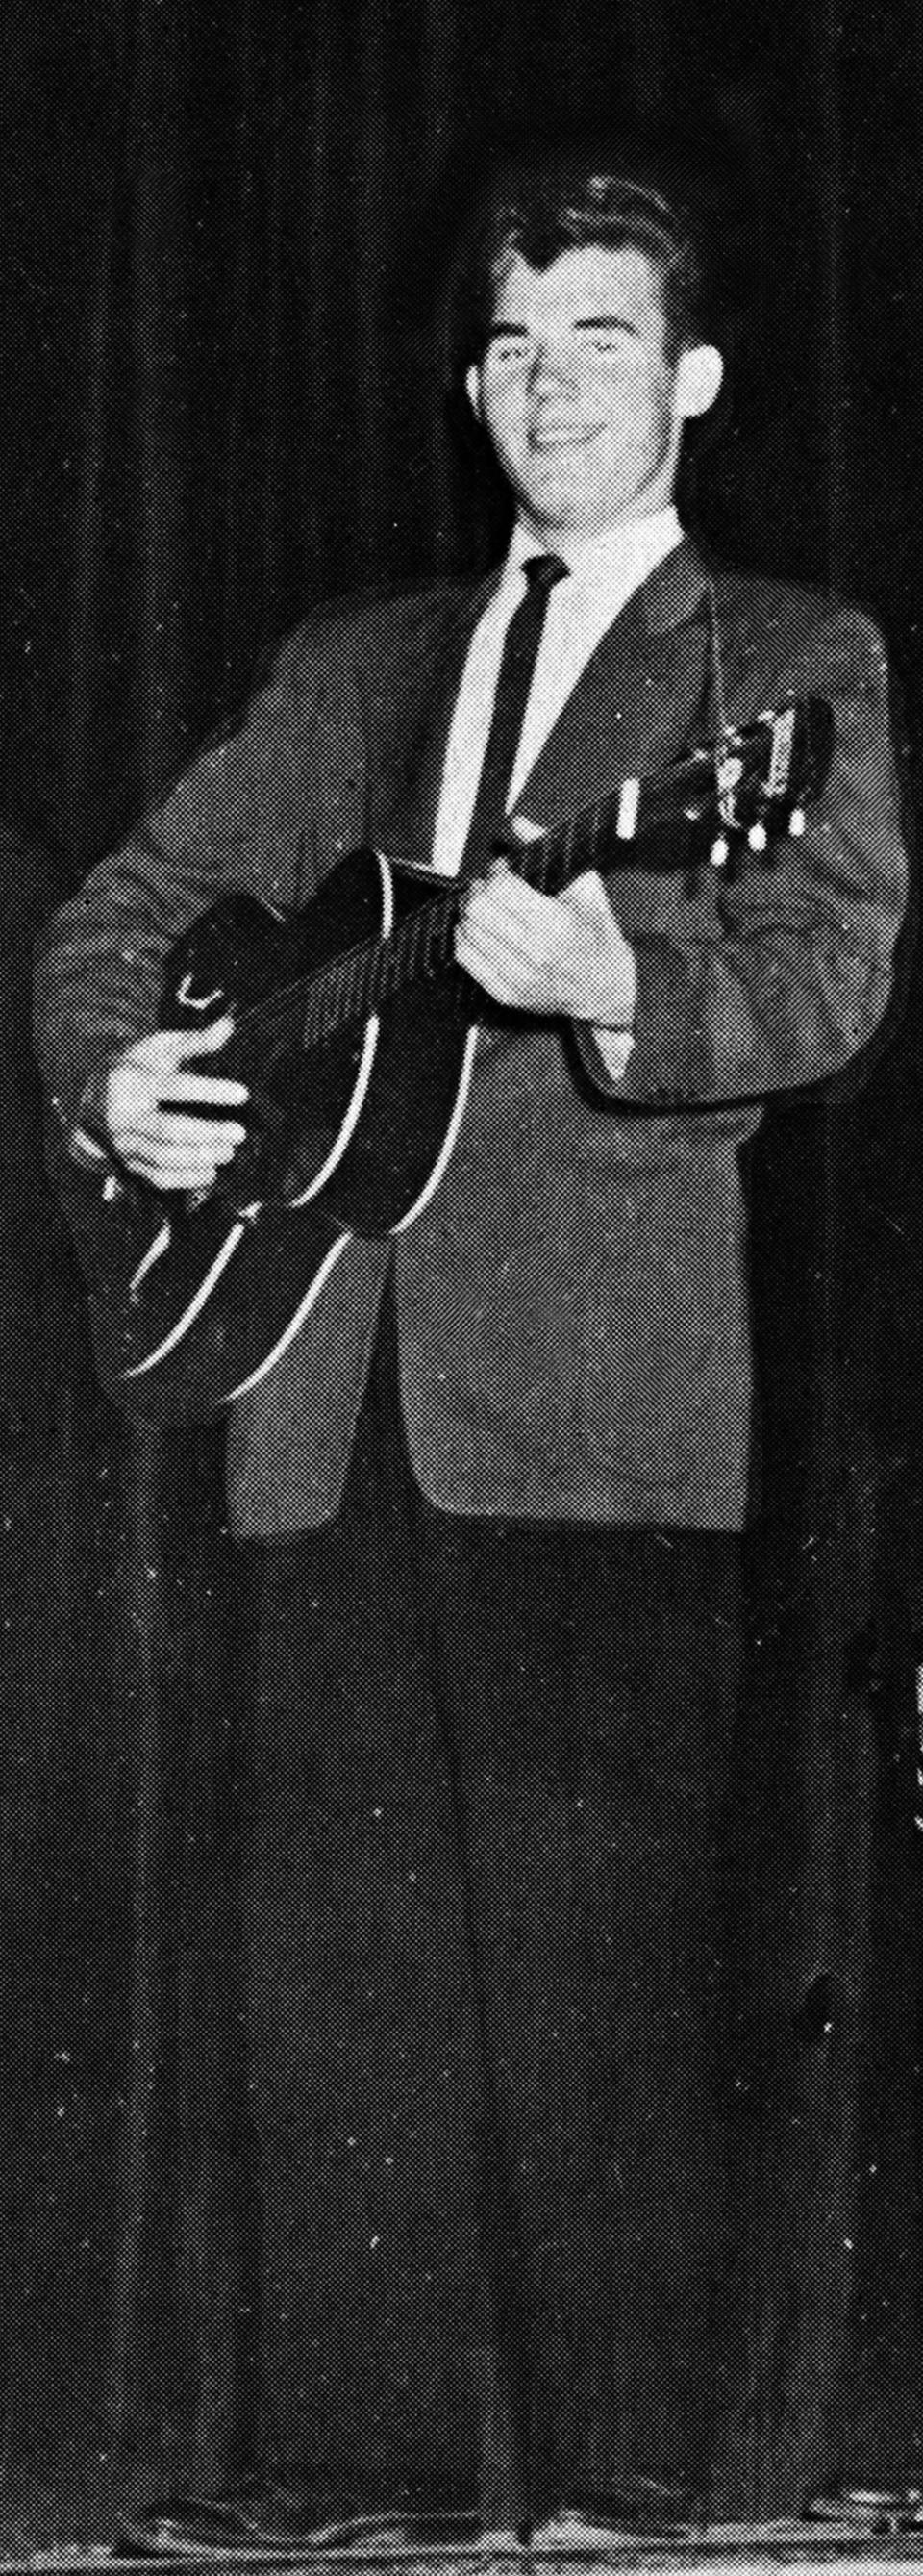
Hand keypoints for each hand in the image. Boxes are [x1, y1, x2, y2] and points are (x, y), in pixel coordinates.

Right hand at [105, 1015, 247, 1190]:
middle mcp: (124, 1114)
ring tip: (229, 1151)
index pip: (174, 1087)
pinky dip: (186, 1178)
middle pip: (167, 1129)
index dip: (210, 1090)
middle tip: (239, 1132)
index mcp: (132, 1080)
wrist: (95, 1100)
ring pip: (163, 1157)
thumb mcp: (159, 1048)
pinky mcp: (129, 1163)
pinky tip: (211, 1171)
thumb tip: (229, 1025)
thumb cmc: (137, 1069)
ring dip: (200, 1157)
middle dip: (207, 1133)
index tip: (243, 1094)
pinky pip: (157, 1177)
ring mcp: (125, 1142)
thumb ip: (194, 1041)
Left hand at [455, 862, 636, 1023]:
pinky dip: (465, 938)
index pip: (501, 888)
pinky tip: (478, 929)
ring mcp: (518, 977)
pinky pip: (465, 959)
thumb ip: (548, 850)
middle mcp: (535, 953)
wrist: (607, 989)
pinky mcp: (506, 994)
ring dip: (469, 913)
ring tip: (484, 907)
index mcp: (557, 924)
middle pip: (478, 909)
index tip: (502, 870)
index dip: (496, 872)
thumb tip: (517, 823)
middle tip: (487, 887)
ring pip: (467, 933)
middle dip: (478, 890)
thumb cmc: (597, 935)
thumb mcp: (585, 886)